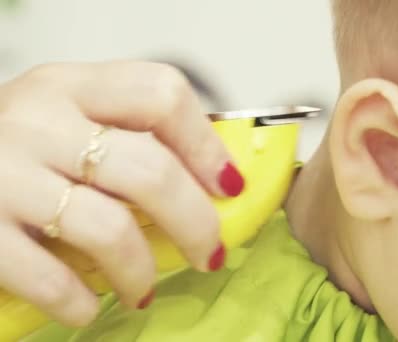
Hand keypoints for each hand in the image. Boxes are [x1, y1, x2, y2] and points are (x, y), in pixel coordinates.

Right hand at [0, 61, 242, 325]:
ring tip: (143, 288)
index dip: (206, 145)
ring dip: (140, 270)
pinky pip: (50, 277)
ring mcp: (6, 174)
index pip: (161, 93)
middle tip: (208, 252)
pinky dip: (79, 301)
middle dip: (196, 223)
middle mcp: (40, 121)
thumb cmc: (16, 146)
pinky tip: (88, 307)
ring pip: (109, 228)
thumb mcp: (66, 116)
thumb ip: (125, 135)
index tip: (229, 185)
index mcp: (72, 87)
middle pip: (150, 170)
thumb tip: (209, 182)